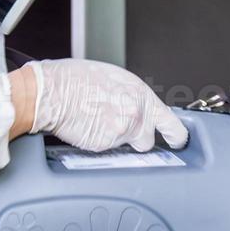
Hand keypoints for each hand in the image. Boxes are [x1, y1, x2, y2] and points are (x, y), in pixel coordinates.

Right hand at [7, 59, 187, 151]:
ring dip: (115, 140)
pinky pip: (105, 151)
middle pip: (147, 141)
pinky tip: (86, 127)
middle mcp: (136, 115)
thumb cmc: (75, 79)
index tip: (178, 141)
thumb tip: (137, 107)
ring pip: (125, 147)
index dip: (177, 136)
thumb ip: (132, 97)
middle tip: (117, 126)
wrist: (51, 91)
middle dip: (136, 139)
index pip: (172, 124)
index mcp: (141, 96)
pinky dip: (97, 143)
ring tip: (96, 122)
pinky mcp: (103, 146)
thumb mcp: (114, 79)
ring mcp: (120, 133)